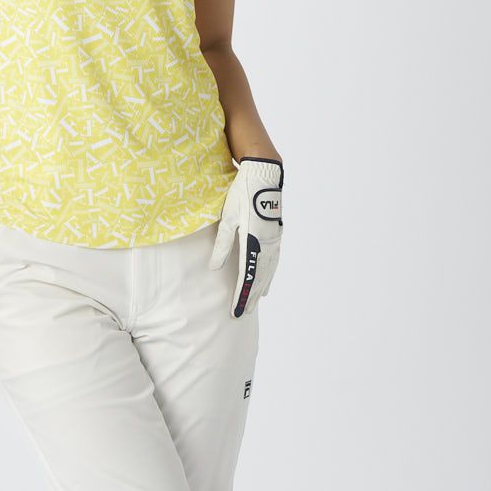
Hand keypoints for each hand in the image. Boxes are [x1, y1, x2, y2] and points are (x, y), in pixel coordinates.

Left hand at [208, 157, 283, 317]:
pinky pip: (274, 262)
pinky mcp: (276, 235)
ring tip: (254, 304)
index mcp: (252, 241)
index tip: (236, 311)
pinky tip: (268, 283)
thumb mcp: (227, 218)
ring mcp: (274, 240)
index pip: (246, 276)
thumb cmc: (242, 195)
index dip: (241, 295)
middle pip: (259, 278)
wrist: (264, 176)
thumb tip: (214, 267)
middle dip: (250, 297)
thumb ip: (222, 244)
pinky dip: (270, 275)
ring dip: (260, 288)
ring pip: (268, 271)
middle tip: (243, 314)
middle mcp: (266, 245)